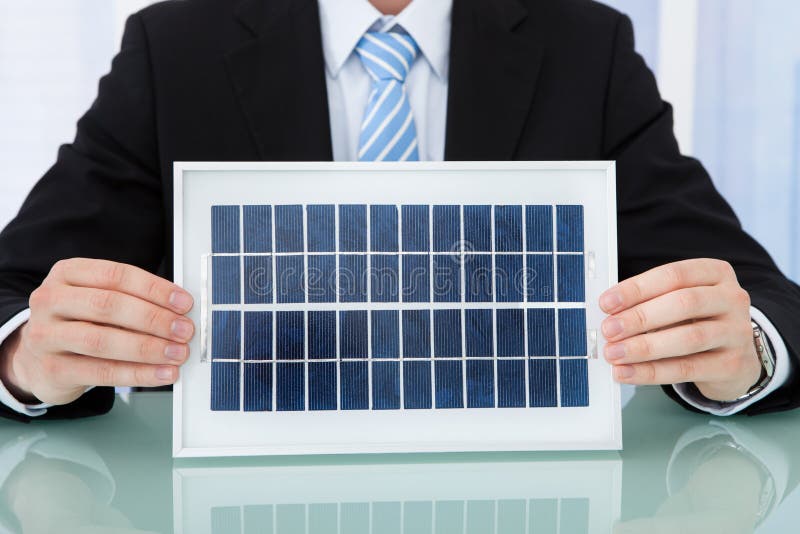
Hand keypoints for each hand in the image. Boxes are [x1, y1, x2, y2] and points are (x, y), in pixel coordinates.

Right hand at [0, 258, 193, 405]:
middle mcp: (51, 300)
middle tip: (184, 330)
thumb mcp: (99, 300)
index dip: (154, 289)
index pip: (116, 275)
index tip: (184, 303)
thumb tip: (181, 311)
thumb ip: (134, 299)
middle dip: (154, 318)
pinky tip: (162, 373)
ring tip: (177, 353)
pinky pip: (101, 372)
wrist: (39, 359)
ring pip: (102, 340)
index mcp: (67, 273)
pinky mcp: (52, 369)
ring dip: (148, 347)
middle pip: (109, 305)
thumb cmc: (81, 322)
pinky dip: (138, 374)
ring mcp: (46, 335)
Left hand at [599, 258, 760, 401]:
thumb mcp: (679, 303)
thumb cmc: (697, 322)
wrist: (736, 359)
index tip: (606, 303)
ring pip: (688, 338)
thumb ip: (649, 303)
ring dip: (644, 347)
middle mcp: (732, 299)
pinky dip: (651, 372)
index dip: (637, 288)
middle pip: (683, 303)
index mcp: (716, 274)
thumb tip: (609, 314)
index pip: (674, 276)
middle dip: (640, 317)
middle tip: (609, 329)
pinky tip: (627, 372)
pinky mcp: (733, 365)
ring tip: (614, 353)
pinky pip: (687, 369)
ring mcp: (737, 333)